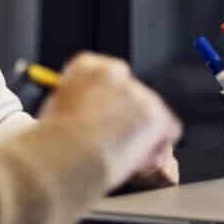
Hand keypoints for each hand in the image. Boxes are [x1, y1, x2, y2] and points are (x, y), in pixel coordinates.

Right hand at [34, 53, 183, 188]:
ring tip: (117, 154)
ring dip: (140, 133)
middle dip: (127, 118)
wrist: (67, 156)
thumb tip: (89, 114)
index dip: (106, 103)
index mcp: (87, 65)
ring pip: (151, 113)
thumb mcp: (56, 110)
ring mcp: (140, 93)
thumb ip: (79, 103)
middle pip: (132, 94)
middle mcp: (117, 72)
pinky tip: (135, 158)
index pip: (107, 76)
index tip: (101, 120)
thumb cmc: (53, 142)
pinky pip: (169, 131)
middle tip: (111, 142)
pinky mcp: (158, 115)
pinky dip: (157, 146)